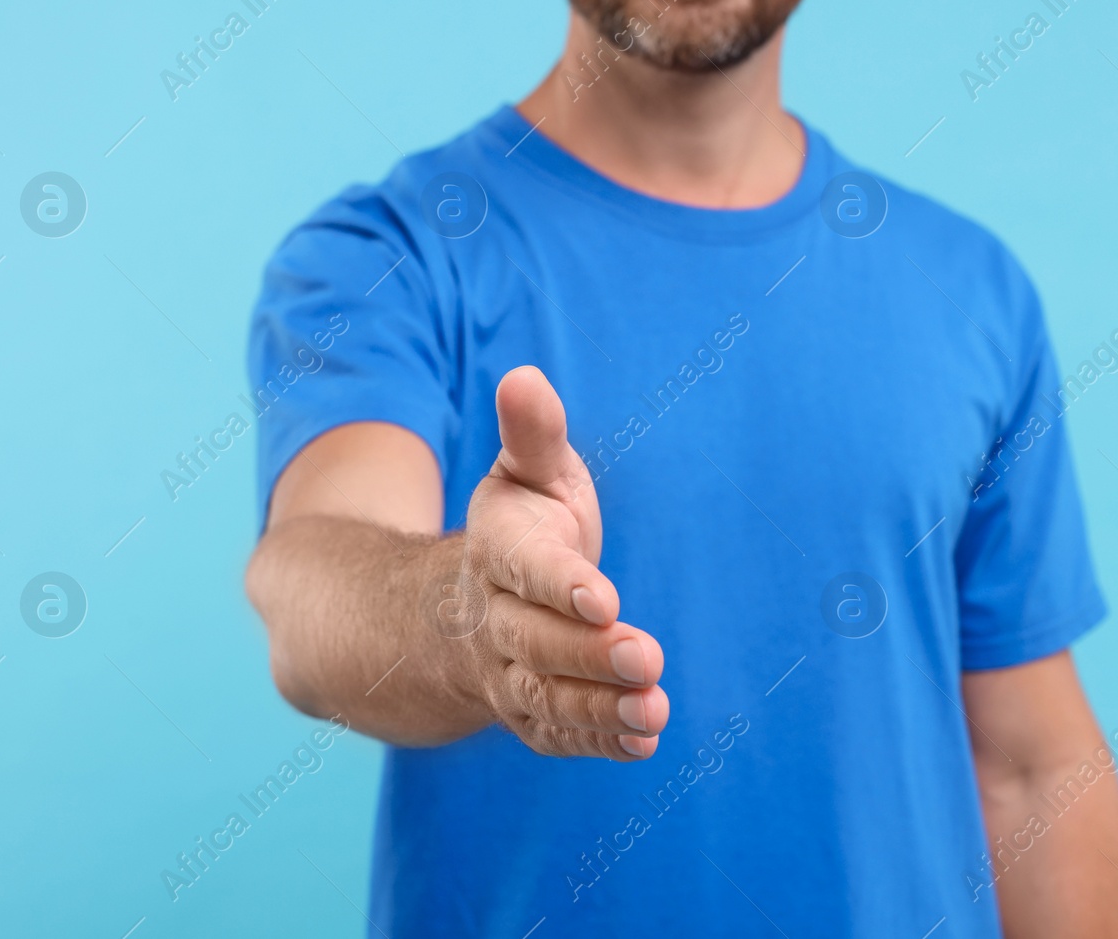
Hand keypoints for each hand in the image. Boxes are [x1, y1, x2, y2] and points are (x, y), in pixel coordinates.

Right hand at [460, 365, 666, 759]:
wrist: (463, 607)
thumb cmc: (521, 527)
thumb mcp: (527, 474)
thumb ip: (533, 434)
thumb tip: (524, 376)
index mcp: (497, 552)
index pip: (524, 569)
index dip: (560, 584)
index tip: (603, 596)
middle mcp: (493, 619)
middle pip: (534, 642)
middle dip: (588, 653)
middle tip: (646, 657)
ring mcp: (506, 672)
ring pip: (544, 697)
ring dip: (598, 708)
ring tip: (654, 710)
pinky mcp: (528, 712)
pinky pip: (555, 733)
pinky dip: (597, 741)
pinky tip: (644, 740)